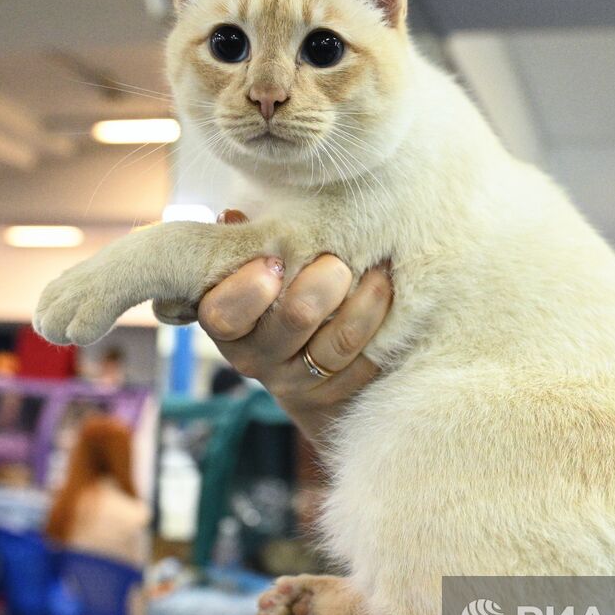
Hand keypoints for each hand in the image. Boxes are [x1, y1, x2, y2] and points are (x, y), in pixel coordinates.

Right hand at [197, 209, 392, 444]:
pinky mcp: (332, 398)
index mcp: (225, 322)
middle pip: (295, 319)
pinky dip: (383, 328)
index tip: (276, 260)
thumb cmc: (273, 295)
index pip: (225, 314)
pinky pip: (365, 364)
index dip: (250, 287)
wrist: (298, 369)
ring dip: (366, 302)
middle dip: (324, 283)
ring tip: (379, 271)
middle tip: (338, 262)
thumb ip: (245, 244)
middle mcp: (254, 358)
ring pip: (339, 343)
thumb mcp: (251, 271)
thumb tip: (234, 217)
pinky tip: (389, 298)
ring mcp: (294, 382)